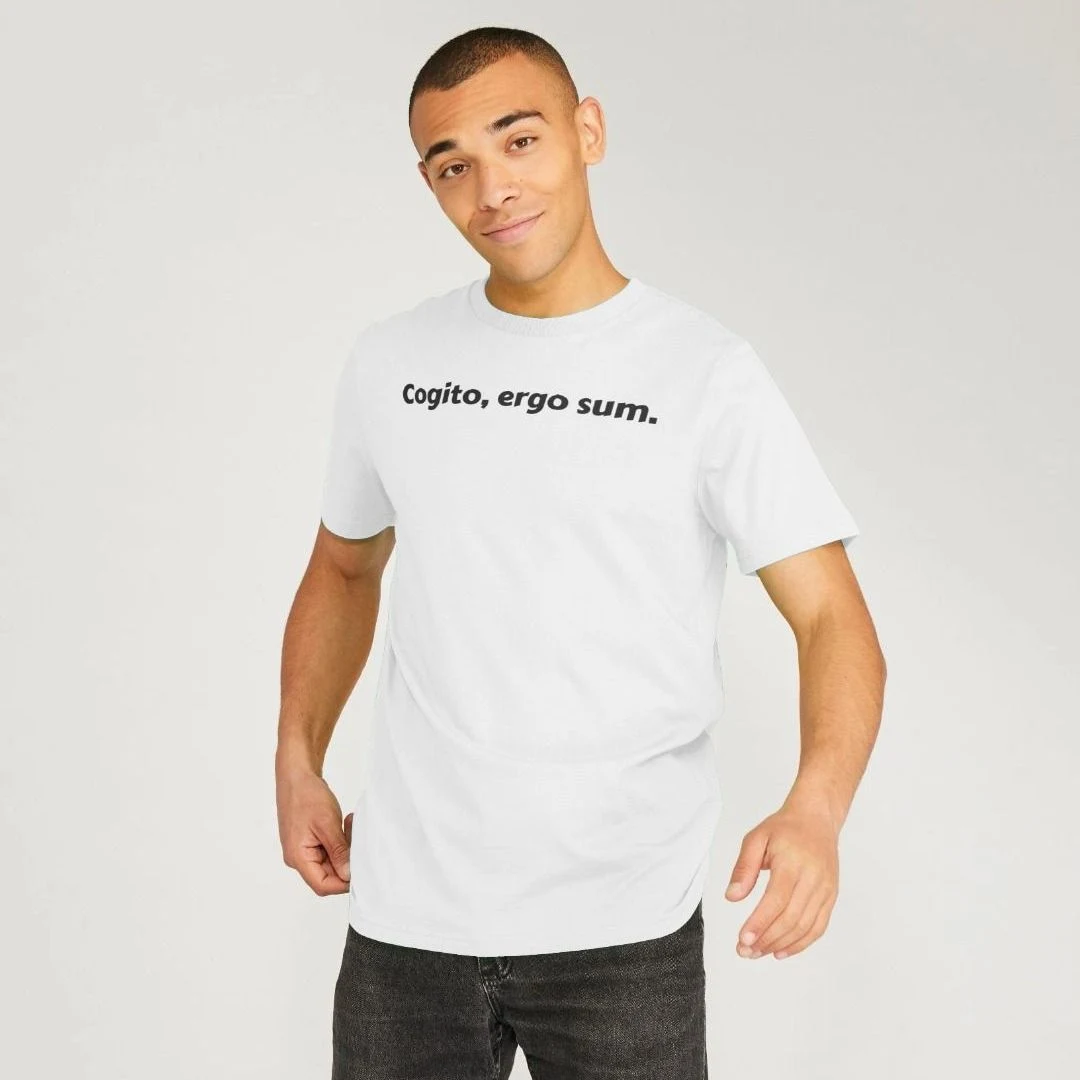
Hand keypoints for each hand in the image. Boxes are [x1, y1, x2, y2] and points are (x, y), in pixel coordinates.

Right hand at [276, 767, 353, 895]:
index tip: (361, 869)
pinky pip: (329, 849)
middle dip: (347, 859)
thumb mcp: (327, 824)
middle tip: (357, 838)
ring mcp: (304, 849)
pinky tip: (346, 823)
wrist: (296, 775)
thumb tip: (348, 875)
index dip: (343, 882)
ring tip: (350, 824)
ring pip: (331, 861)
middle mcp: (298, 857)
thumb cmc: (306, 796)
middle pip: (328, 874)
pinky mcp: (309, 840)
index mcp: (298, 857)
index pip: (323, 885)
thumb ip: (338, 852)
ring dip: (345, 847)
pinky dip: (340, 840)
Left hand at [724, 804, 839, 960]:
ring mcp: (825, 889)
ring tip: (758, 953)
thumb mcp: (756, 838)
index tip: (743, 939)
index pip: (776, 900)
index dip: (760, 923)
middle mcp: (813, 878)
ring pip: (805, 926)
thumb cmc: (784, 828)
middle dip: (766, 939)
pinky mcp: (830, 896)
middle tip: (745, 951)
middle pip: (791, 918)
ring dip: (780, 945)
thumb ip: (743, 868)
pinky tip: (781, 951)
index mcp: (792, 862)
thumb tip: (732, 897)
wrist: (817, 819)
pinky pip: (818, 927)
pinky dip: (800, 944)